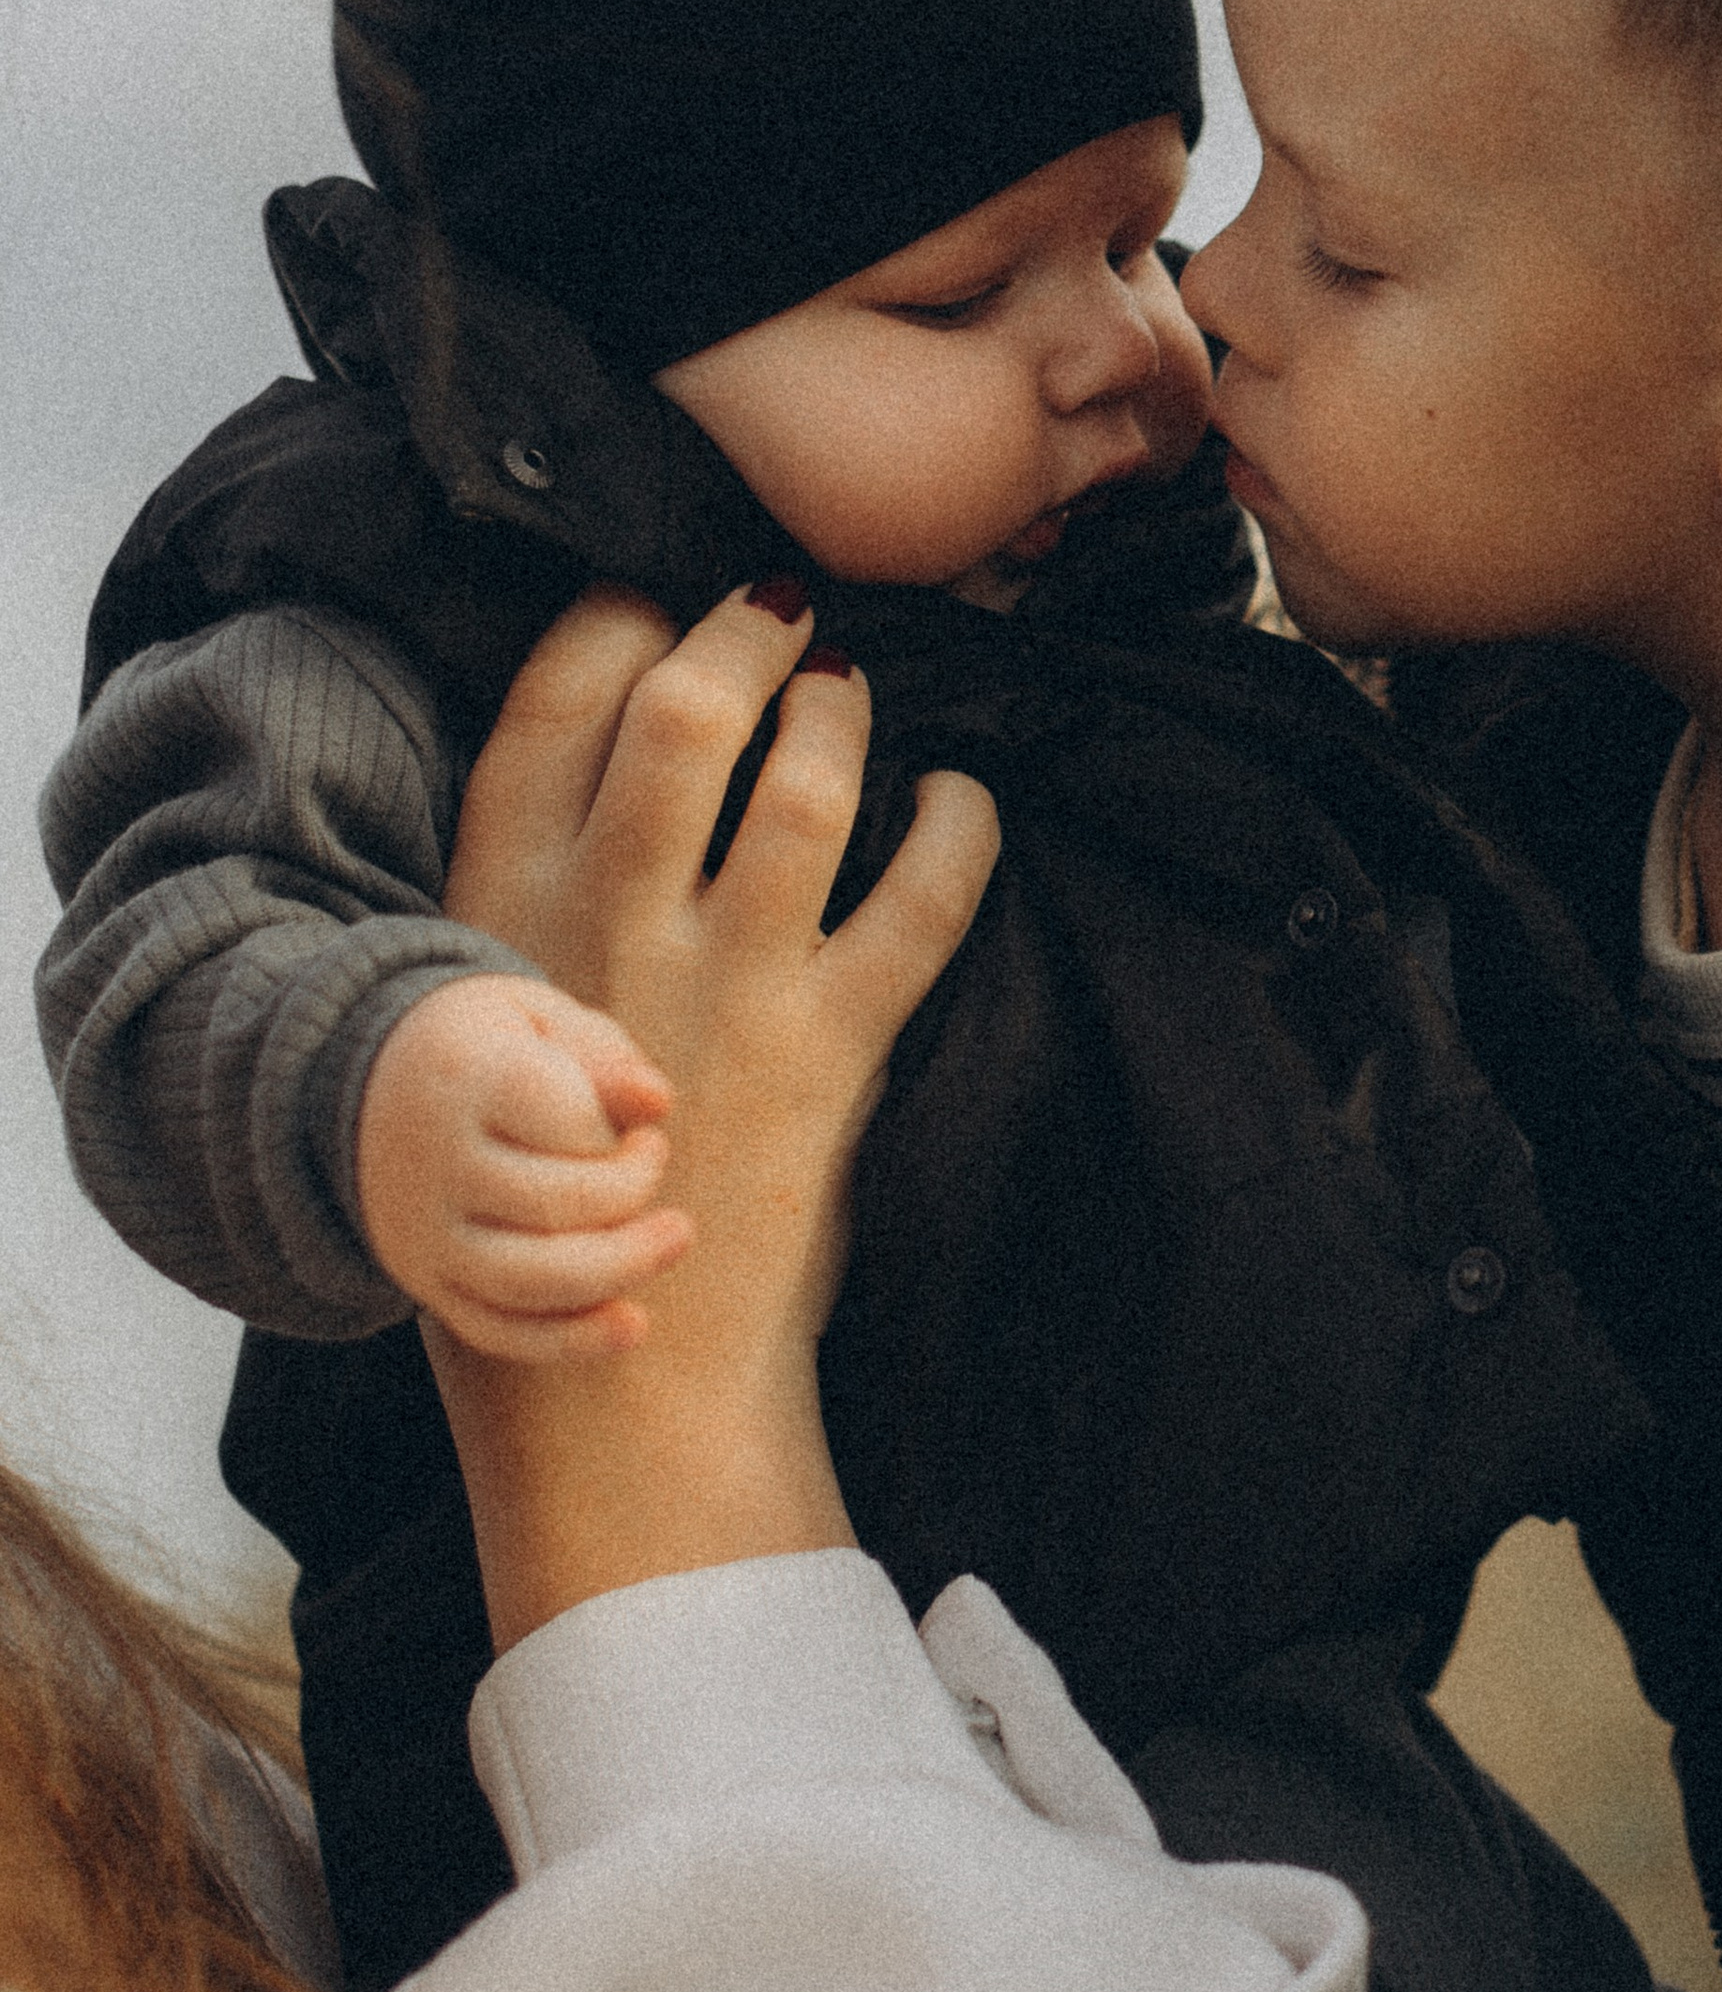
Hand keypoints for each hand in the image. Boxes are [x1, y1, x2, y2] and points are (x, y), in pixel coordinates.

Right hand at [358, 974, 686, 1358]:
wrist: (371, 1091)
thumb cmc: (491, 1048)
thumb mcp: (540, 1021)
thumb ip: (603, 1056)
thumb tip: (657, 1101)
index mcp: (465, 1080)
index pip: (560, 1120)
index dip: (623, 1133)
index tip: (647, 1131)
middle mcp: (435, 1164)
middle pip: (548, 1206)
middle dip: (632, 1198)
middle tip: (656, 1164)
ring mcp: (425, 1233)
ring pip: (526, 1280)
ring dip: (619, 1269)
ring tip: (673, 1238)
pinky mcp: (428, 1283)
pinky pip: (498, 1330)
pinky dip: (570, 1339)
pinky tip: (631, 1325)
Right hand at [430, 580, 998, 1644]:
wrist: (613, 1382)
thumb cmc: (545, 1178)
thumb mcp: (492, 1007)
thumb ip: (537, 882)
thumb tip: (629, 737)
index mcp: (499, 905)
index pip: (559, 697)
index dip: (625, 619)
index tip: (666, 609)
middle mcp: (607, 925)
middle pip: (689, 707)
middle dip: (748, 631)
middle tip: (784, 618)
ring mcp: (725, 984)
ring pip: (808, 781)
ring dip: (845, 712)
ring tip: (853, 696)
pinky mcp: (833, 1046)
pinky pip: (926, 894)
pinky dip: (959, 825)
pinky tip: (959, 803)